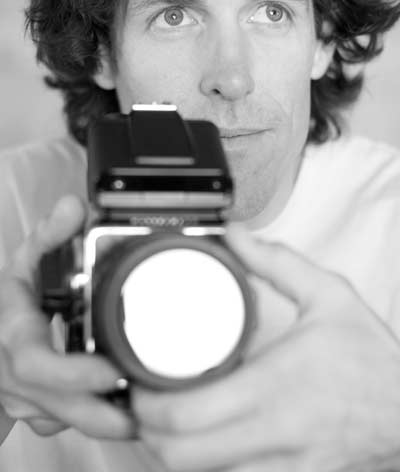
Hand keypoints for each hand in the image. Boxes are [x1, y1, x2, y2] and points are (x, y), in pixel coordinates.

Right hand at [0, 195, 134, 439]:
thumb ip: (50, 233)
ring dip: (104, 423)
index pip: (35, 363)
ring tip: (146, 416)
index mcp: (14, 335)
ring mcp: (24, 398)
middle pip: (57, 406)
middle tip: (146, 412)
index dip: (72, 373)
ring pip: (64, 421)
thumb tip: (74, 206)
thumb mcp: (25, 260)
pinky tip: (124, 413)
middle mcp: (15, 374)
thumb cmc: (7, 299)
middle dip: (102, 415)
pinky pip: (65, 424)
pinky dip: (95, 422)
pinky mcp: (36, 410)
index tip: (112, 372)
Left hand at [134, 225, 399, 471]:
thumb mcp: (328, 295)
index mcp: (274, 386)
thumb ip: (276, 262)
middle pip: (178, 455)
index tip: (136, 381)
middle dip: (147, 430)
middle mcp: (272, 433)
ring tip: (167, 417)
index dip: (144, 405)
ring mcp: (281, 467)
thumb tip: (235, 235)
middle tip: (141, 400)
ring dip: (172, 449)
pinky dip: (206, 463)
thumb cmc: (371, 359)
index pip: (184, 415)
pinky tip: (206, 437)